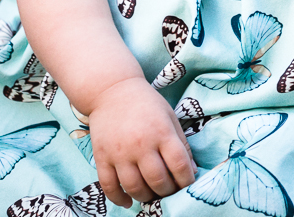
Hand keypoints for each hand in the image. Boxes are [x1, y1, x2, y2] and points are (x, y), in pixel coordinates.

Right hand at [86, 76, 196, 206]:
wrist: (111, 91)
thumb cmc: (146, 103)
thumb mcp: (170, 117)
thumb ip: (181, 144)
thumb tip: (191, 171)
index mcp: (162, 132)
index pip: (179, 165)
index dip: (187, 180)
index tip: (188, 184)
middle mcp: (141, 145)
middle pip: (158, 181)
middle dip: (168, 192)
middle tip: (170, 191)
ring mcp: (119, 153)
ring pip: (135, 187)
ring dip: (146, 197)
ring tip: (152, 195)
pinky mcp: (102, 157)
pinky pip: (109, 186)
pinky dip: (119, 199)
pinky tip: (128, 202)